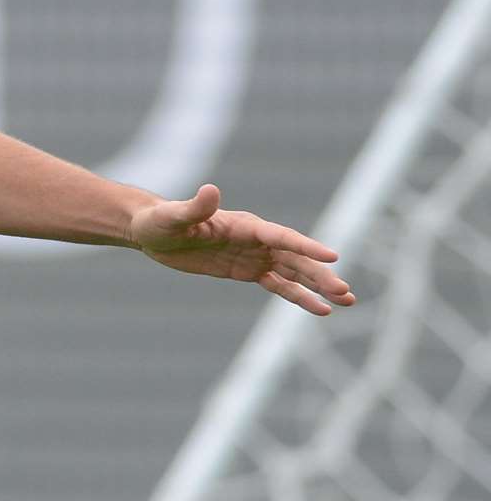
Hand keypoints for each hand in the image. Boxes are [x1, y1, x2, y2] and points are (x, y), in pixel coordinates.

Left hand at [130, 184, 356, 314]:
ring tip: (347, 300)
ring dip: (319, 286)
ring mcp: (254, 255)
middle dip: (319, 274)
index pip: (281, 236)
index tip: (332, 256)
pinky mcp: (247, 271)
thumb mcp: (174, 217)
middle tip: (344, 290)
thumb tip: (211, 190)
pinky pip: (279, 285)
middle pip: (295, 258)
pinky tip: (321, 310)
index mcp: (244, 225)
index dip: (305, 246)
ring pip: (294, 272)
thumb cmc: (161, 221)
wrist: (153, 232)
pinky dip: (299, 296)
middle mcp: (256, 239)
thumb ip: (195, 208)